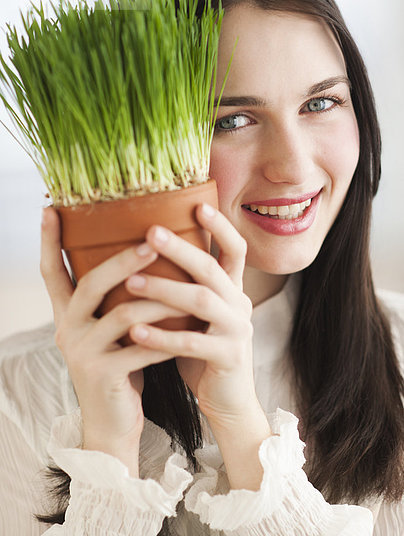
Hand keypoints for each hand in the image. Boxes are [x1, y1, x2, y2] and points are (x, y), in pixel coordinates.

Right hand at [40, 207, 187, 475]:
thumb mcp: (106, 330)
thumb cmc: (117, 366)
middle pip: (90, 283)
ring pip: (122, 314)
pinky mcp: (103, 375)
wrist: (111, 422)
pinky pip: (142, 348)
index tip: (51, 206)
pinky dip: (167, 337)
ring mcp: (83, 353)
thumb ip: (112, 299)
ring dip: (158, 298)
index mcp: (67, 314)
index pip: (52, 271)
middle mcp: (67, 330)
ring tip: (188, 286)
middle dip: (123, 260)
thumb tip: (141, 253)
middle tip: (153, 240)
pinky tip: (190, 329)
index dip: (50, 239)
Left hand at [126, 203, 260, 426]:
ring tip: (130, 282)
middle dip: (181, 249)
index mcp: (233, 290)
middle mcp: (240, 304)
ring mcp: (238, 331)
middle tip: (150, 233)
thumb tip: (145, 254)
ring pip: (202, 301)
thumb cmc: (203, 350)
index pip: (235, 249)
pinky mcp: (229, 358)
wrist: (227, 399)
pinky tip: (135, 331)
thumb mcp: (197, 314)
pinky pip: (193, 343)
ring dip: (165, 289)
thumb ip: (185, 287)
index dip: (220, 226)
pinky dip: (162, 336)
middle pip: (212, 269)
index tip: (197, 205)